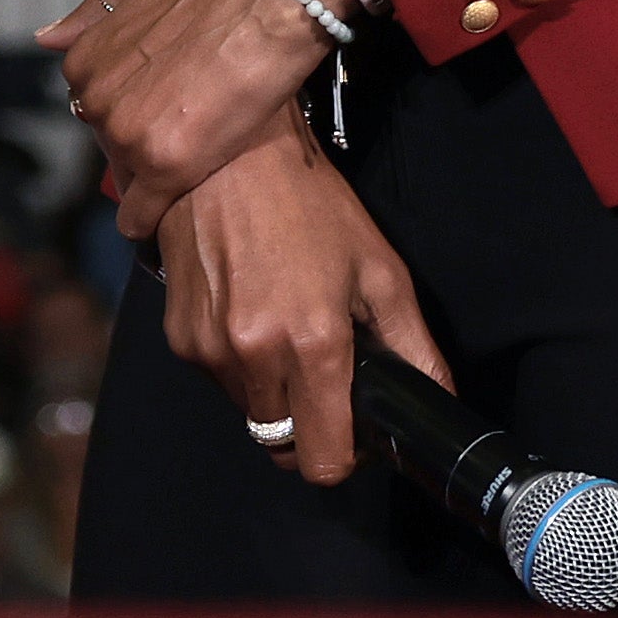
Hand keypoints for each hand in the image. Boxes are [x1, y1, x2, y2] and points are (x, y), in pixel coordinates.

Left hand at [43, 0, 329, 239]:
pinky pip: (141, 213)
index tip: (153, 103)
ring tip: (186, 165)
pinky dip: (147, 221)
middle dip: (139, 133)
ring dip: (151, 170)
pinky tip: (157, 226)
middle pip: (109, 135)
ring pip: (128, 171)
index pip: (94, 97)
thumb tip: (47, 38)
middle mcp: (96, 99)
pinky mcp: (165, 167)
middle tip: (180, 129)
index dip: (127, 100)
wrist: (274, 0)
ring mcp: (128, 135)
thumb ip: (94, 10)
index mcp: (86, 58)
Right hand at [155, 134, 443, 485]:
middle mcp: (254, 356)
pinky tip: (248, 312)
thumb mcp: (379, 270)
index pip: (324, 461)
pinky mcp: (179, 334)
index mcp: (313, 345)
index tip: (353, 431)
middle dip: (307, 425)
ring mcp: (208, 347)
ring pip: (249, 412)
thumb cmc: (310, 206)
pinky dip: (237, 363)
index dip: (346, 456)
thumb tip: (438, 400)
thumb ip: (414, 347)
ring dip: (271, 392)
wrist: (225, 156)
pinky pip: (217, 377)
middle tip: (322, 378)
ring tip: (283, 330)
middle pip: (283, 445)